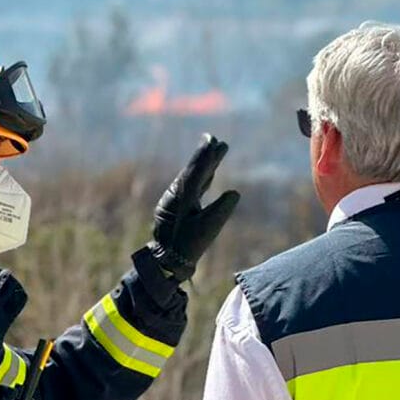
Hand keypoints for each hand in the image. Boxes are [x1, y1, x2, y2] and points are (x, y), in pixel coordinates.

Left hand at [147, 136, 240, 282]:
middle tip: (215, 139)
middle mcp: (177, 194)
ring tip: (214, 151)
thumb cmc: (188, 246)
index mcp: (183, 196)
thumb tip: (234, 193)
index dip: (206, 155)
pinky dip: (200, 179)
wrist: (165, 260)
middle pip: (194, 170)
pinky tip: (208, 176)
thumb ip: (221, 210)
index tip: (213, 139)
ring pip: (192, 178)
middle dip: (205, 155)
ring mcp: (175, 201)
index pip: (197, 170)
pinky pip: (191, 189)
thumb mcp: (208, 229)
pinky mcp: (176, 209)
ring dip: (204, 166)